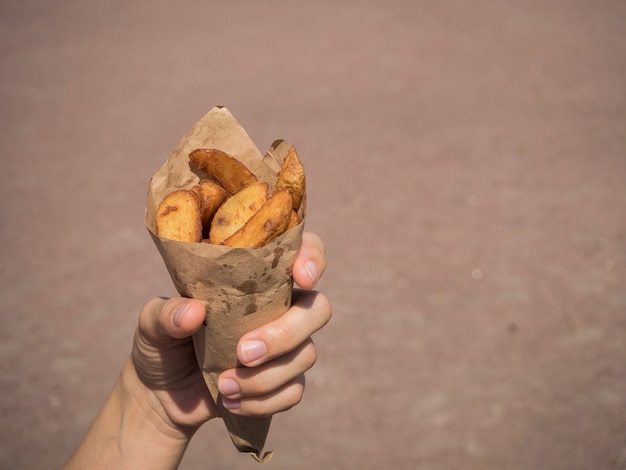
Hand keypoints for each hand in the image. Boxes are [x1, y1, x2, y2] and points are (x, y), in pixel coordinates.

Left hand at [130, 231, 329, 432]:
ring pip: (307, 354)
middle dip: (285, 333)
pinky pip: (294, 390)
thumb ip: (166, 314)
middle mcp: (280, 308)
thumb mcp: (152, 324)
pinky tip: (231, 402)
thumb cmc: (161, 344)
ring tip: (223, 386)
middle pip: (318, 308)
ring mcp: (286, 346)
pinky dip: (263, 401)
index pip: (303, 252)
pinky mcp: (283, 381)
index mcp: (256, 279)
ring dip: (265, 377)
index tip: (300, 276)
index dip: (313, 258)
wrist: (159, 395)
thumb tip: (193, 312)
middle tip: (243, 352)